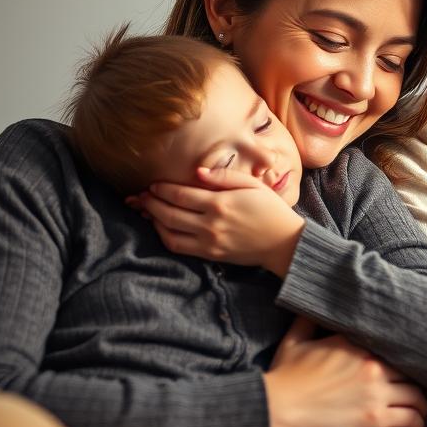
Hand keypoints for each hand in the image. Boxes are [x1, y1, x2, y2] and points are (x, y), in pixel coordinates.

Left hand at [128, 167, 303, 275]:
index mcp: (220, 203)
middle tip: (142, 196)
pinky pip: (178, 246)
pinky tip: (162, 227)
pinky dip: (165, 236)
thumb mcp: (253, 185)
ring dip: (154, 220)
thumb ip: (225, 176)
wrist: (284, 242)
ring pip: (168, 232)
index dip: (162, 189)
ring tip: (148, 211)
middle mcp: (210, 223)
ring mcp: (209, 241)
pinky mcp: (210, 254)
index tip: (153, 184)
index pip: (180, 194)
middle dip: (151, 203)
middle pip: (169, 213)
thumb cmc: (271, 209)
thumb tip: (198, 171)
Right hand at [264, 317, 426, 426]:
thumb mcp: (295, 340)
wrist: (277, 408)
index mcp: (357, 343)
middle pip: (410, 370)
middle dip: (414, 381)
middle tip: (411, 392)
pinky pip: (409, 417)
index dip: (402, 357)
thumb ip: (307, 321)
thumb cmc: (284, 377)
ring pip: (416, 394)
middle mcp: (372, 364)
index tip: (403, 367)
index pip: (394, 345)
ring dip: (420, 405)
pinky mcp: (374, 418)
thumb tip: (309, 306)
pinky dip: (415, 423)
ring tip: (417, 412)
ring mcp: (376, 391)